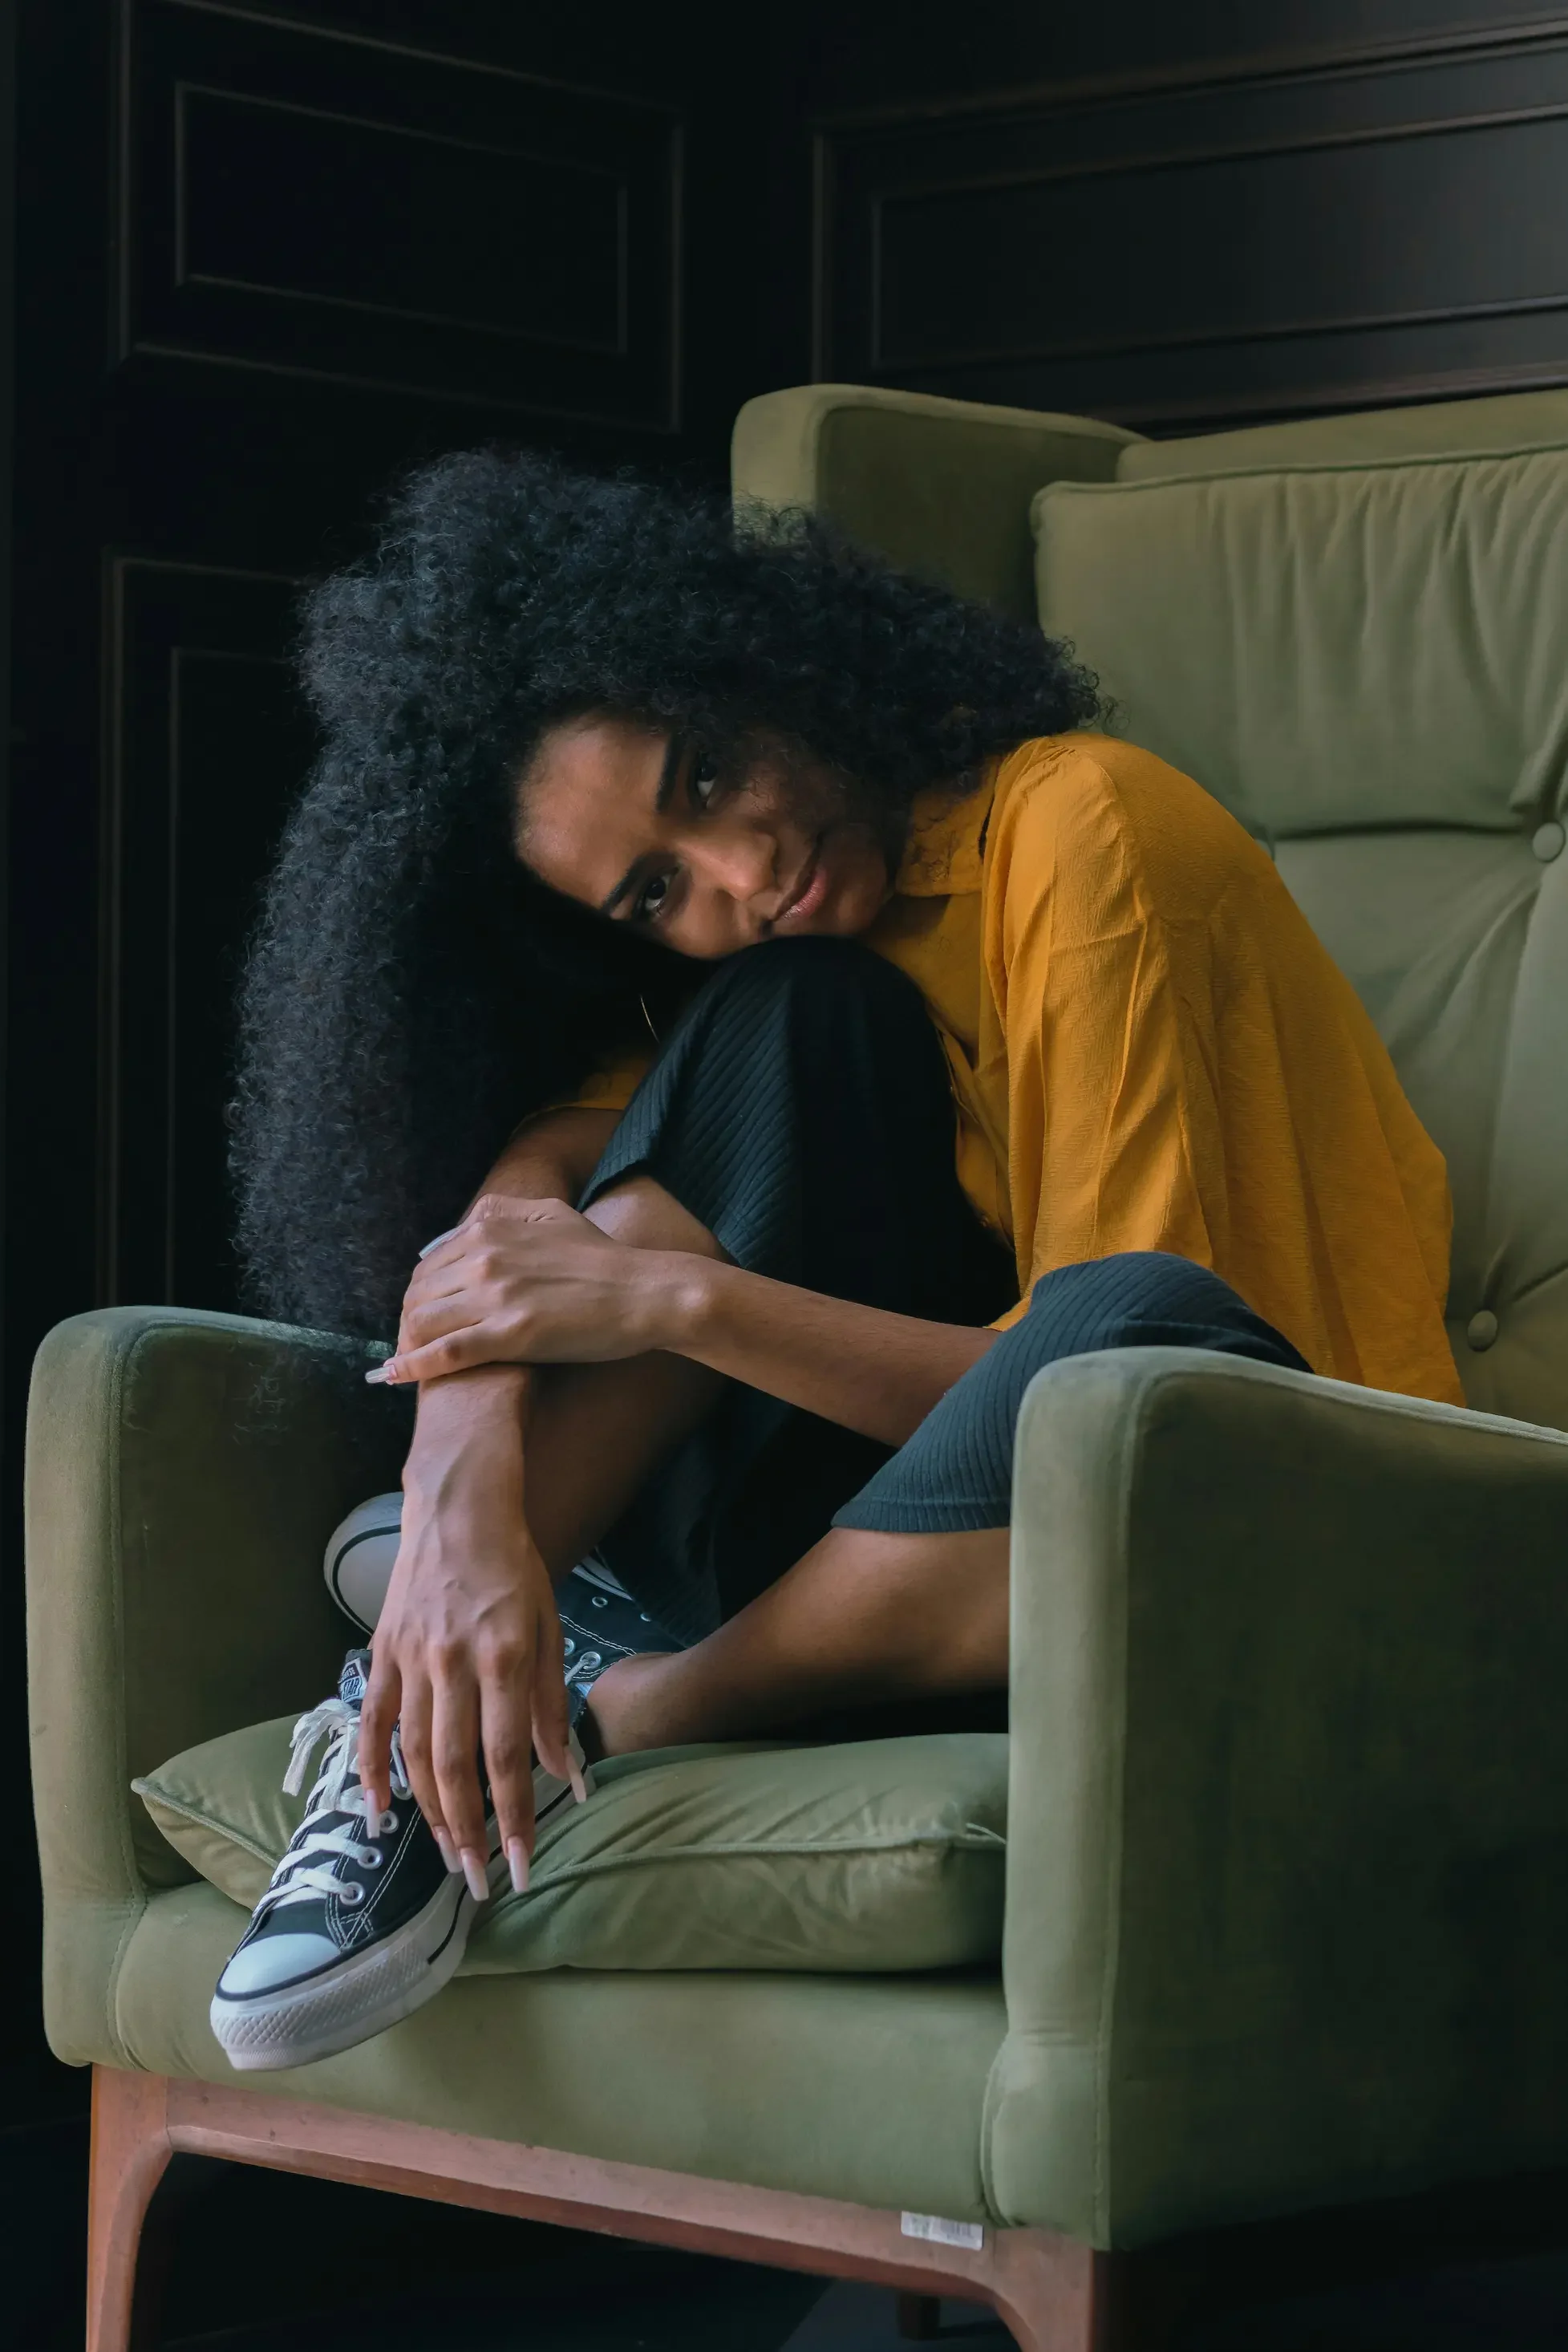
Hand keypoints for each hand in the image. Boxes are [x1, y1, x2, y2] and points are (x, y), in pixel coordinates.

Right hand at [357, 1370, 580, 1894]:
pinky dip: (370, 1771)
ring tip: (448, 1857)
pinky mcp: (381, 1653)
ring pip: (414, 1753)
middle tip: (480, 1882)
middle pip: (456, 1766)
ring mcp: (410, 1658)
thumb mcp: (552, 1628)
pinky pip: (372, 1723)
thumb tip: (569, 1778)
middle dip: (470, 1832)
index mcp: (505, 1654)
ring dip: (430, 1813)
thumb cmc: (515, 1570)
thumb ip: (554, 1707)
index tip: (521, 1866)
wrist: (457, 1508)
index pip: (508, 1755)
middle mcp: (453, 1662)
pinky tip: (375, 1814)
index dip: (515, 1816)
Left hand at [370, 1195, 694, 1384]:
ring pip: (424, 1322)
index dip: (421, 1294)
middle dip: (410, 1321)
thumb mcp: (552, 1214)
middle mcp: (485, 1257)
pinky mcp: (508, 1336)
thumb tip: (469, 1223)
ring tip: (409, 1361)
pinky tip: (395, 1377)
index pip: (429, 1264)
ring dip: (409, 1344)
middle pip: (419, 1294)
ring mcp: (495, 1297)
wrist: (642, 1293)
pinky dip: (413, 1366)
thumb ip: (506, 1212)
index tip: (423, 1314)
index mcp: (490, 1228)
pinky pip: (445, 1353)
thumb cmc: (604, 1258)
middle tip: (413, 1344)